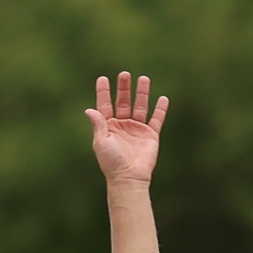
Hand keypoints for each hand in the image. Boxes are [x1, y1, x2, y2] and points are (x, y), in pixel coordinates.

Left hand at [85, 71, 168, 187]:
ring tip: (143, 78)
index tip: (103, 78)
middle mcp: (122, 126)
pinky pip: (156, 119)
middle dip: (124, 88)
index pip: (105, 105)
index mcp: (108, 127)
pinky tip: (163, 98)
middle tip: (124, 74)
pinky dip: (160, 109)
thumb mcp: (101, 141)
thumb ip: (98, 124)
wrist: (129, 178)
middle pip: (123, 102)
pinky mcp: (150, 135)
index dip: (104, 92)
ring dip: (142, 93)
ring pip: (140, 107)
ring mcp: (137, 130)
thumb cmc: (112, 162)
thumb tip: (89, 109)